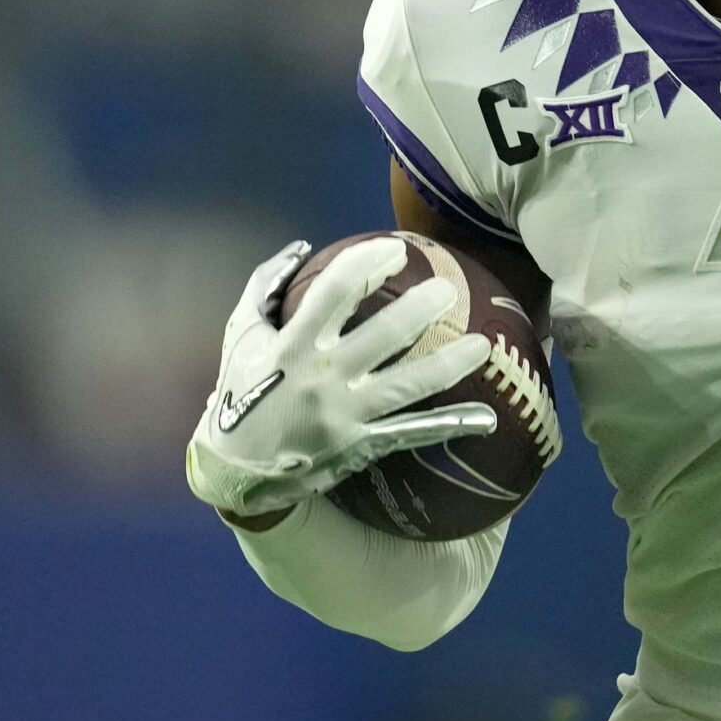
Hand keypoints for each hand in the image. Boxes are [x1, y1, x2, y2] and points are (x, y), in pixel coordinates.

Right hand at [186, 237, 497, 517]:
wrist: (232, 472)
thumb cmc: (238, 392)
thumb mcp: (240, 336)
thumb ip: (265, 287)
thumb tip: (301, 248)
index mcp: (292, 345)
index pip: (335, 292)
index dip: (368, 263)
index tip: (397, 250)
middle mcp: (321, 379)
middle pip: (383, 336)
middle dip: (421, 308)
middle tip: (450, 290)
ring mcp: (344, 416)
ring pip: (407, 387)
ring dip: (449, 365)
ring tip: (484, 345)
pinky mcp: (359, 447)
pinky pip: (411, 433)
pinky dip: (450, 425)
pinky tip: (487, 417)